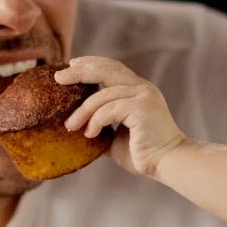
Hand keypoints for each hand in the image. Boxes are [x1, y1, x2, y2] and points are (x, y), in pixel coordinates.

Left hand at [56, 57, 189, 176]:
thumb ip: (102, 128)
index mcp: (138, 90)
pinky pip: (109, 109)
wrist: (168, 164)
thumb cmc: (144, 154)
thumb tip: (79, 131)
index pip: (113, 67)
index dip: (92, 63)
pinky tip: (89, 134)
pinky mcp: (142, 109)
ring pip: (103, 94)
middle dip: (80, 71)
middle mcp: (142, 88)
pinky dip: (95, 121)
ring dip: (82, 110)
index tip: (71, 65)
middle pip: (106, 69)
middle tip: (59, 77)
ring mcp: (143, 96)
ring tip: (70, 126)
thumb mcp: (117, 137)